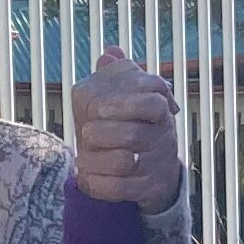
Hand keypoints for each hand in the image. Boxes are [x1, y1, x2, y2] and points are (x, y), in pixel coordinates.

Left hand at [75, 49, 182, 212]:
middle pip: (134, 134)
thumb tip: (110, 53)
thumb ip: (119, 75)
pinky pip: (122, 190)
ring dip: (97, 159)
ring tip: (81, 155)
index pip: (152, 101)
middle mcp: (162, 136)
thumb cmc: (136, 124)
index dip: (125, 103)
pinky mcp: (148, 188)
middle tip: (86, 132)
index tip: (98, 108)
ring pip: (125, 163)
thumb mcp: (130, 96)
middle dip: (105, 134)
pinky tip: (85, 177)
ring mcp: (157, 163)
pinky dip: (100, 184)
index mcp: (159, 109)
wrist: (155, 167)